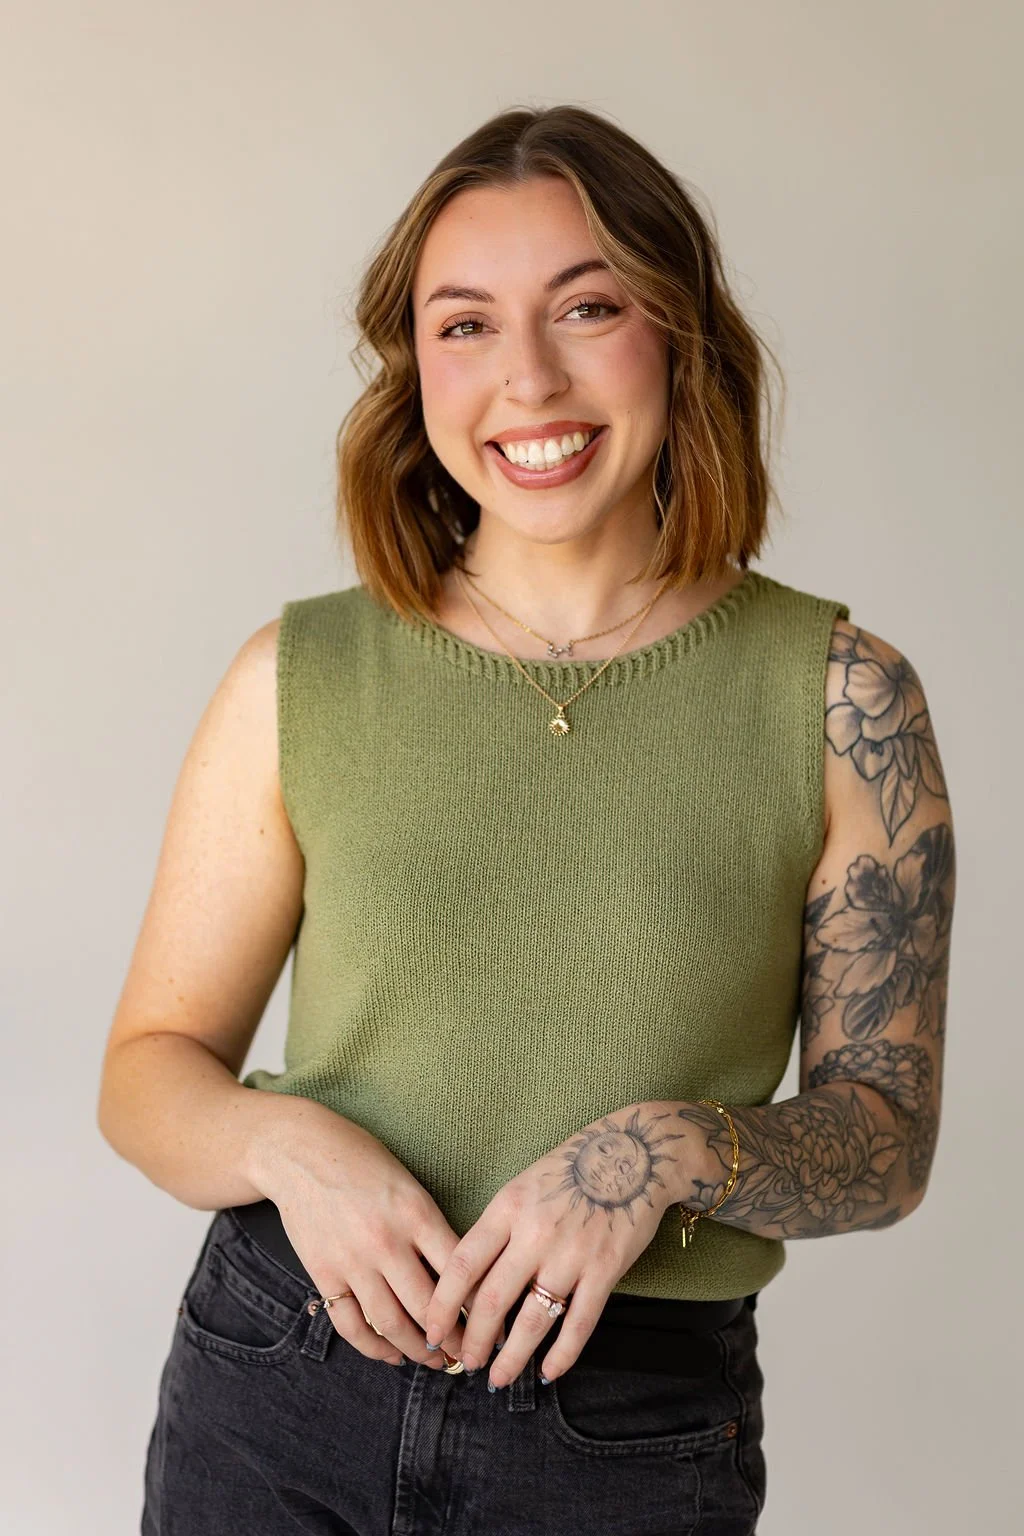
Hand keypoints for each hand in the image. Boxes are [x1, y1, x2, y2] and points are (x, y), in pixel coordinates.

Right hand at [253, 1097, 475, 1369]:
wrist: (299, 1151)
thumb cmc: (361, 1159)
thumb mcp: (408, 1183)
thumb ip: (430, 1225)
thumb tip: (462, 1272)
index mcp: (416, 1213)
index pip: (459, 1272)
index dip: (481, 1304)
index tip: (494, 1321)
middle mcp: (386, 1242)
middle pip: (429, 1307)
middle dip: (454, 1339)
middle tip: (470, 1354)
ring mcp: (353, 1262)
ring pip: (392, 1324)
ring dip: (418, 1351)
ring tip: (436, 1361)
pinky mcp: (324, 1275)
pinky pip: (351, 1325)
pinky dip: (373, 1347)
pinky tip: (391, 1354)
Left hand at [423, 1104, 686, 1386]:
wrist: (633, 1153)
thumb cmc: (571, 1167)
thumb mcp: (523, 1185)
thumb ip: (499, 1227)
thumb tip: (472, 1278)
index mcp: (508, 1208)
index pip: (463, 1265)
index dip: (442, 1304)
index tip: (432, 1330)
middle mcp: (534, 1234)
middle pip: (491, 1300)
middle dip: (473, 1340)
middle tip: (465, 1362)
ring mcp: (571, 1254)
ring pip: (532, 1320)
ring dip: (512, 1357)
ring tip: (498, 1378)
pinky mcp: (605, 1270)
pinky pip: (579, 1323)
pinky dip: (562, 1354)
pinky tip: (548, 1372)